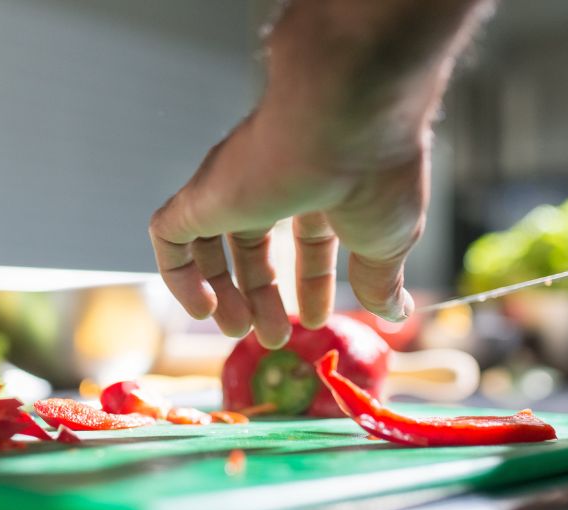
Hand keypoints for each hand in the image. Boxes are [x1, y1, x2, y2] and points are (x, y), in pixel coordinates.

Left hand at [149, 0, 489, 348]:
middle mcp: (275, 180)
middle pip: (254, 243)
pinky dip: (179, 277)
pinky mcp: (202, 192)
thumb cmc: (377, 173)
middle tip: (271, 336)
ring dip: (221, 292)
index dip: (310, 282)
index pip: (308, 237)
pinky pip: (170, 238)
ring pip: (210, 241)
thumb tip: (397, 313)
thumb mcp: (389, 242)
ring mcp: (234, 184)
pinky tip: (203, 310)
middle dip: (261, 294)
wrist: (346, 115)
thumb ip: (383, 280)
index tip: (314, 320)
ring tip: (236, 331)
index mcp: (324, 185)